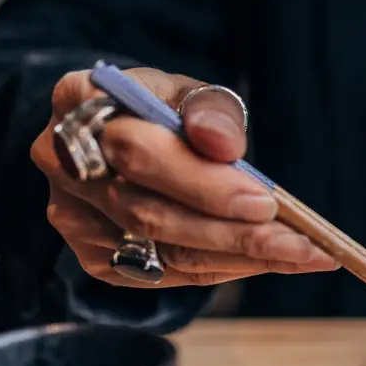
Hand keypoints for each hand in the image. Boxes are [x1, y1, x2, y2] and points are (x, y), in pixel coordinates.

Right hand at [30, 67, 337, 286]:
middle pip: (152, 214)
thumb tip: (224, 145)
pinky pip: (168, 274)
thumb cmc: (162, 110)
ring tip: (303, 256)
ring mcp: (75, 218)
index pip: (140, 154)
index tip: (265, 201)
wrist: (121, 135)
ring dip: (242, 259)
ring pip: (164, 253)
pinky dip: (225, 270)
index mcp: (78, 101)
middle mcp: (62, 163)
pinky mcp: (95, 258)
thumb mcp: (188, 91)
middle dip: (235, 234)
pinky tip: (269, 262)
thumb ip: (209, 110)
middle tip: (301, 244)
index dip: (205, 184)